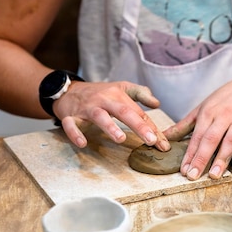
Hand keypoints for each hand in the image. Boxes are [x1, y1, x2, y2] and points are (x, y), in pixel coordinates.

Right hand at [53, 81, 170, 151]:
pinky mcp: (70, 116)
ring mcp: (87, 108)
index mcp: (117, 95)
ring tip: (120, 138)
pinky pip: (71, 125)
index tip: (163, 143)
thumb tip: (157, 104)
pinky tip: (83, 143)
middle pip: (123, 111)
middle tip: (151, 140)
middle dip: (138, 125)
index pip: (138, 112)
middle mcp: (104, 100)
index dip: (151, 127)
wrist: (68, 90)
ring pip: (99, 117)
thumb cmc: (98, 93)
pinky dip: (75, 134)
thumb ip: (140, 93)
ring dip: (110, 127)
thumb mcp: (120, 88)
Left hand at [164, 76, 231, 179]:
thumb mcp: (201, 109)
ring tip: (214, 175)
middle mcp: (224, 116)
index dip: (190, 154)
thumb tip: (163, 137)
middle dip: (201, 159)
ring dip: (222, 158)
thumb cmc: (222, 102)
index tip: (184, 170)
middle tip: (193, 176)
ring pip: (230, 140)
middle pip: (211, 139)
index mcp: (208, 113)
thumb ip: (183, 126)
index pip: (197, 137)